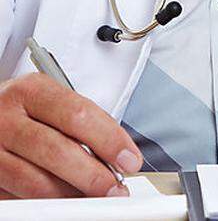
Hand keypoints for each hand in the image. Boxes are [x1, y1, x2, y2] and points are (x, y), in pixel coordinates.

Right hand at [0, 73, 141, 197]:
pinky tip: (64, 200)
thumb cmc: (24, 110)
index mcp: (30, 91)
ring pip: (36, 181)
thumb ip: (82, 123)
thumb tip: (117, 156)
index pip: (78, 115)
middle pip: (58, 151)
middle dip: (94, 175)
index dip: (109, 140)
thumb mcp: (51, 101)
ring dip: (71, 195)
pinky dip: (47, 202)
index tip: (129, 160)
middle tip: (115, 188)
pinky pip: (19, 197)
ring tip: (93, 197)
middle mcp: (5, 118)